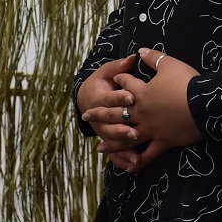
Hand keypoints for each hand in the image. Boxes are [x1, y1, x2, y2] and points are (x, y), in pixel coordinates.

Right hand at [76, 55, 143, 171]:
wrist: (86, 99)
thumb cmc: (101, 82)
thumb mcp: (106, 71)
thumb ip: (118, 67)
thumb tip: (132, 57)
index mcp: (98, 97)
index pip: (109, 98)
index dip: (120, 97)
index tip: (133, 96)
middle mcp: (99, 117)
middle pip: (110, 122)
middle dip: (122, 126)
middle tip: (135, 130)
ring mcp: (103, 130)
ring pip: (112, 139)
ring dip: (123, 145)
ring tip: (136, 151)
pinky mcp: (108, 140)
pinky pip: (114, 153)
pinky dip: (123, 160)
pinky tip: (134, 165)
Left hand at [111, 48, 201, 171]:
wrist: (203, 104)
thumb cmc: (186, 82)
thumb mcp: (170, 64)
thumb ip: (153, 58)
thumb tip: (140, 50)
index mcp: (142, 93)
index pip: (126, 85)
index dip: (120, 81)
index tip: (113, 80)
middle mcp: (142, 113)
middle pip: (117, 113)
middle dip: (100, 114)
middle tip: (86, 115)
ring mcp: (150, 130)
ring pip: (126, 138)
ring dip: (112, 143)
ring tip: (100, 148)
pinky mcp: (162, 142)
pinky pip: (147, 155)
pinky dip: (137, 162)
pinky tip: (129, 167)